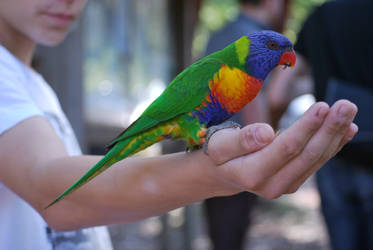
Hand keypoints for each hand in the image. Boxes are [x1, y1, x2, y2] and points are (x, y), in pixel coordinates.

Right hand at [207, 99, 357, 198]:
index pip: (286, 149)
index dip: (306, 128)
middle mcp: (272, 185)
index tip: (323, 105)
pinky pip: (316, 162)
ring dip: (335, 134)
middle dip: (329, 129)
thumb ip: (240, 140)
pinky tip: (347, 130)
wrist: (222, 173)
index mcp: (252, 174)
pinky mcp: (293, 180)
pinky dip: (333, 145)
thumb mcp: (219, 144)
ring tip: (349, 110)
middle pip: (307, 155)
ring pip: (316, 159)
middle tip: (346, 105)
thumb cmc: (217, 153)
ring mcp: (285, 185)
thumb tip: (266, 133)